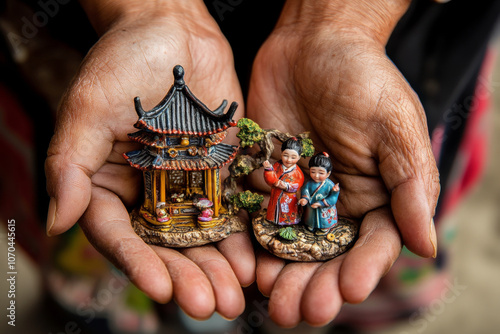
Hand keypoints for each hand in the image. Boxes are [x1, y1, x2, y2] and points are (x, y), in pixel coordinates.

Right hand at [45, 0, 252, 319]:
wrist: (174, 30)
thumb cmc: (124, 60)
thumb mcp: (90, 107)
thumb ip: (71, 163)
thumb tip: (56, 222)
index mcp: (108, 185)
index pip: (120, 235)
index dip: (139, 264)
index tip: (162, 289)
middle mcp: (147, 193)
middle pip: (166, 246)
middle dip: (188, 277)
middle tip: (209, 308)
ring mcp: (187, 185)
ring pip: (202, 236)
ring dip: (219, 269)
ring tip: (235, 299)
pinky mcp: (221, 172)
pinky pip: (233, 210)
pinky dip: (243, 237)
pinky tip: (256, 262)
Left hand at [247, 0, 438, 326]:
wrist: (312, 44)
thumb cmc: (363, 79)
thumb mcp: (395, 126)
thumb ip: (410, 184)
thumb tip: (426, 244)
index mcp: (375, 196)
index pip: (372, 243)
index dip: (363, 268)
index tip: (350, 288)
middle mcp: (335, 203)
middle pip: (327, 255)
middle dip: (316, 284)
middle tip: (303, 311)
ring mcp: (297, 195)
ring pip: (290, 246)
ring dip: (281, 275)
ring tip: (272, 301)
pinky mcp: (263, 181)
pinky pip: (256, 218)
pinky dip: (252, 244)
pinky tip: (246, 265)